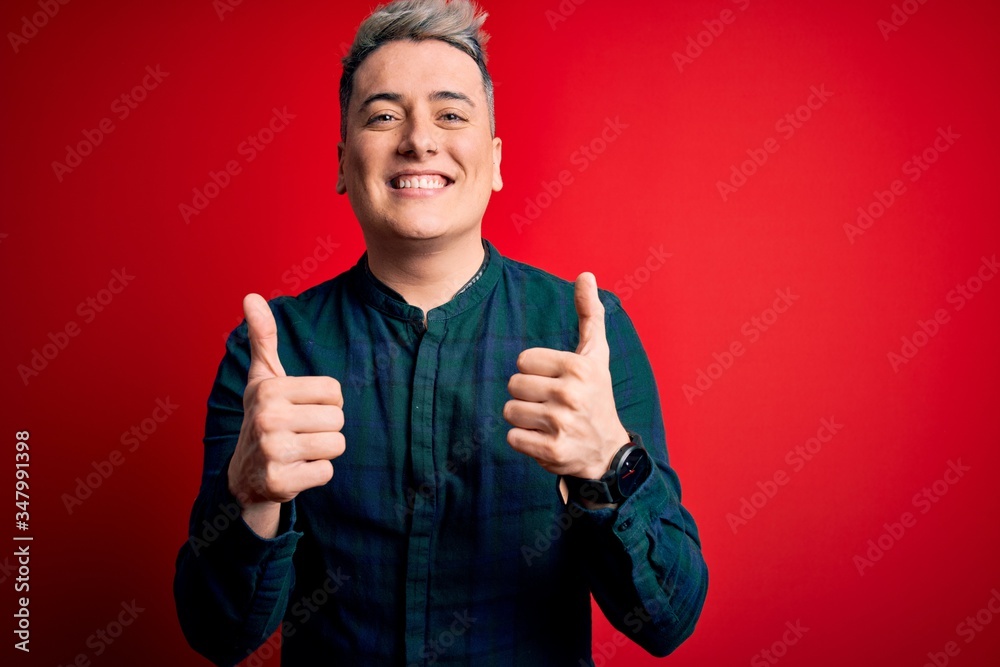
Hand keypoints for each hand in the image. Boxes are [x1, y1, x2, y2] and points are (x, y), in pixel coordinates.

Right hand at [227, 294, 345, 536]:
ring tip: (299, 450)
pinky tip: (295, 470)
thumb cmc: (264, 417)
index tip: (302, 408)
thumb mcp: (262, 379)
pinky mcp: (280, 482)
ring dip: (323, 451)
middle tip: (301, 432)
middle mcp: (267, 418)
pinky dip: (316, 474)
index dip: (326, 401)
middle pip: (338, 418)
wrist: (244, 476)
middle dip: (326, 428)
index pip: (334, 390)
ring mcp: (272, 452)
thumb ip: (263, 338)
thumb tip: (251, 296)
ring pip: (337, 445)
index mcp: (269, 389)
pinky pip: (327, 472)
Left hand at [504, 273, 628, 479]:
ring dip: (524, 418)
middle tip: (551, 403)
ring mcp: (562, 423)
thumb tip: (585, 274)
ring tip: (547, 421)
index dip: (534, 371)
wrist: (608, 451)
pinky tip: (545, 439)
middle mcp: (571, 393)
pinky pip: (512, 438)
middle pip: (514, 384)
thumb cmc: (596, 394)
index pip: (523, 360)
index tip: (555, 381)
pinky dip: (524, 440)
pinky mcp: (553, 450)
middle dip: (527, 395)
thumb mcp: (596, 354)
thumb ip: (589, 313)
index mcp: (578, 366)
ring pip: (510, 411)